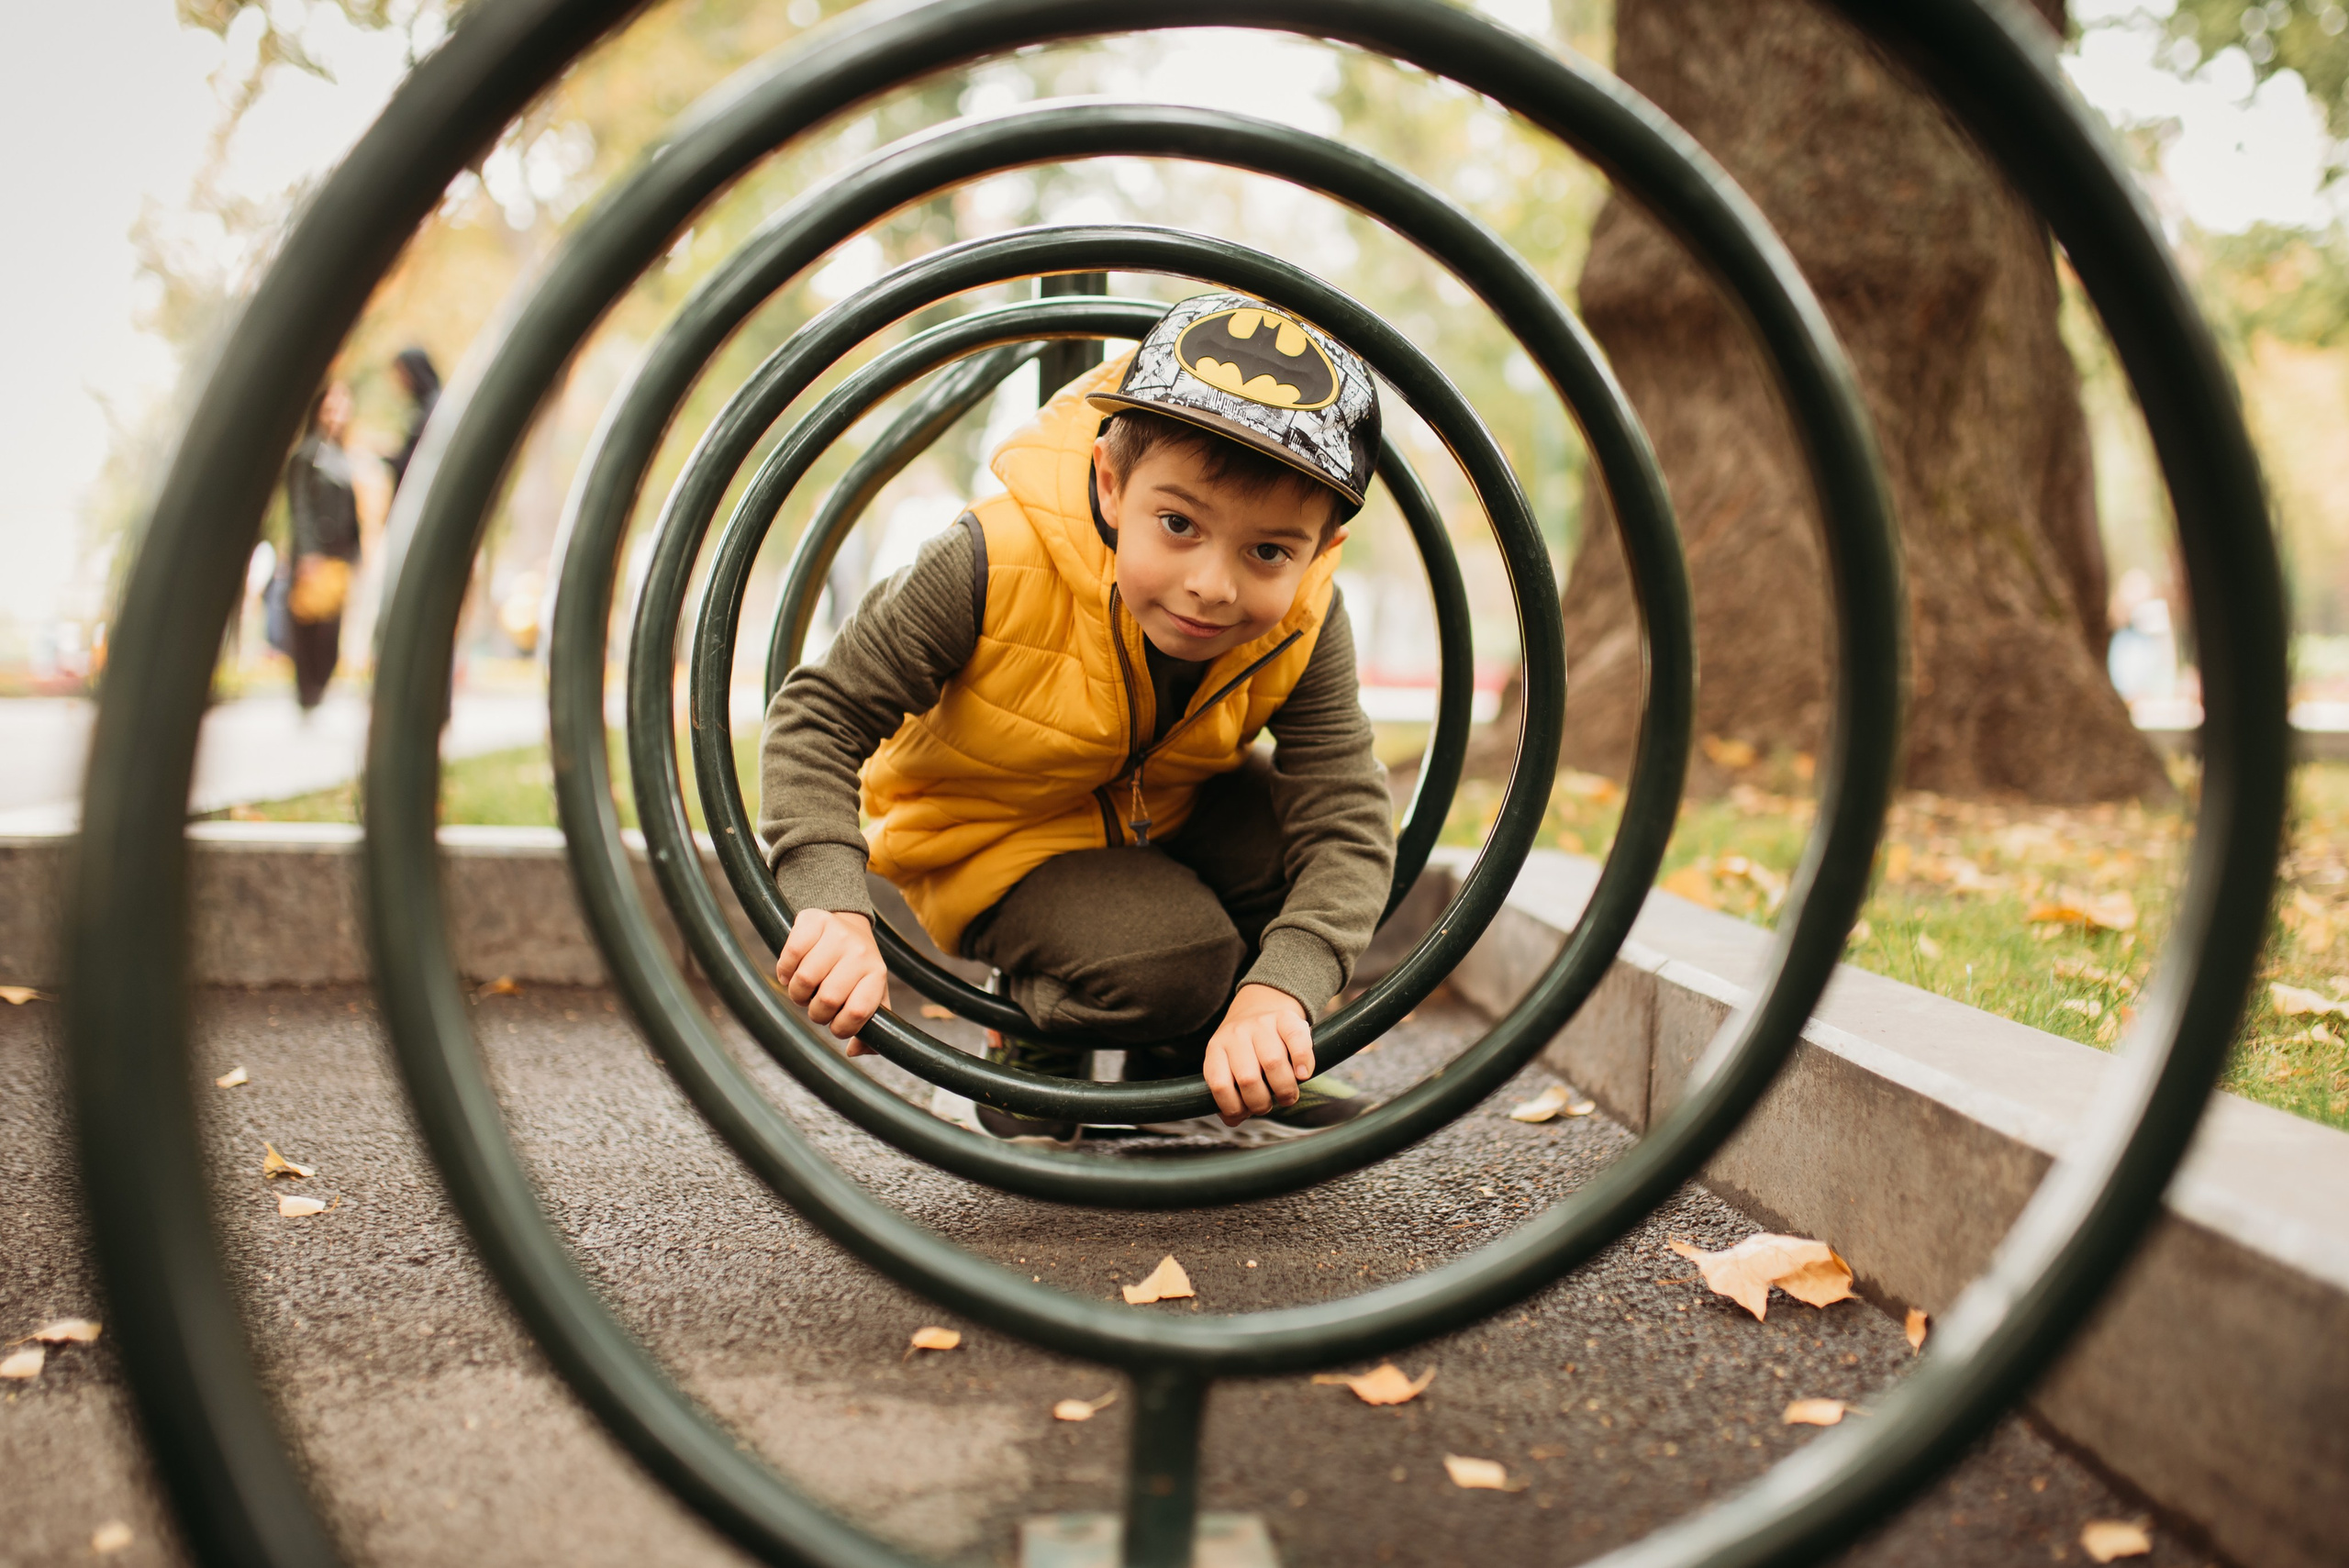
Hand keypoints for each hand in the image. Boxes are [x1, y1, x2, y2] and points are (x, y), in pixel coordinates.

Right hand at [774, 909, 888, 1056]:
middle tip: (816, 1003)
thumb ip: (869, 1027)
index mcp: (876, 974)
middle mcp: (860, 952)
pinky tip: (793, 971)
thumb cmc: (855, 968)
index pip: (858, 1012)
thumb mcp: (870, 994)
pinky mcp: (812, 921)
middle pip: (826, 1000)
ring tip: (805, 987)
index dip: (840, 1027)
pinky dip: (784, 972)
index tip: (835, 1024)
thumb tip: (854, 1050)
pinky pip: (789, 958)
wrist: (845, 922)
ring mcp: (837, 934)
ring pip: (803, 981)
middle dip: (815, 1012)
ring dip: (797, 993)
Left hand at [1202, 984, 1315, 1125]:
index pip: (1219, 1084)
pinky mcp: (1285, 1017)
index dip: (1234, 1107)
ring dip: (1284, 1089)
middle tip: (1272, 1104)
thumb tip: (1233, 1120)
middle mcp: (1236, 1034)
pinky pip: (1296, 1040)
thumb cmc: (1246, 1051)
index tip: (1247, 1112)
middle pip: (1248, 1078)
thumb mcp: (1228, 1066)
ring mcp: (1260, 1023)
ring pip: (1273, 1062)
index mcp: (1216, 1049)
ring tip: (1288, 1096)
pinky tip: (1303, 1075)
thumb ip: (1229, 1094)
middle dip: (1262, 1103)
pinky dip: (1303, 1061)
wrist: (1259, 1007)